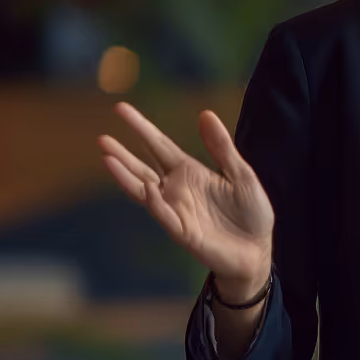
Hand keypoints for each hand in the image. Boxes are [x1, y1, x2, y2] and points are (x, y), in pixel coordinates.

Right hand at [99, 103, 274, 301]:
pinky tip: (149, 188)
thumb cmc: (250, 213)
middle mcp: (176, 189)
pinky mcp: (184, 233)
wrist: (258, 250)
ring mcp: (176, 211)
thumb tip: (205, 114)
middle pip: (142, 168)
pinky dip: (157, 202)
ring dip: (126, 176)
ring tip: (107, 159)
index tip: (120, 108)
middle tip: (101, 138)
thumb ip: (222, 147)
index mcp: (188, 171)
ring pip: (144, 191)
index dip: (140, 127)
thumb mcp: (241, 174)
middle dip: (122, 154)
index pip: (158, 145)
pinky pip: (165, 216)